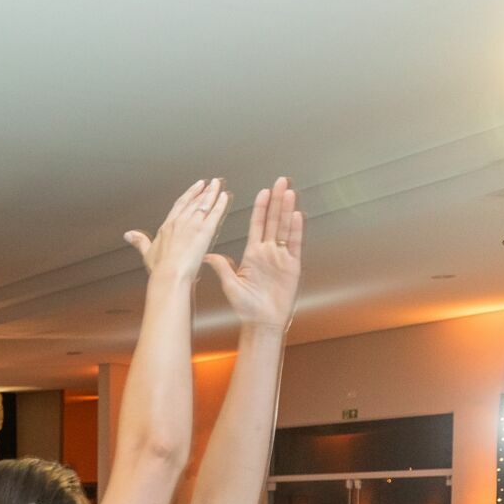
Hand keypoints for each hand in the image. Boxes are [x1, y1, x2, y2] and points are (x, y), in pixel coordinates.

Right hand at [124, 178, 231, 283]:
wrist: (170, 275)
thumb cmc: (160, 269)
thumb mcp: (147, 253)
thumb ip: (139, 241)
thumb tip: (128, 235)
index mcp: (167, 226)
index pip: (179, 206)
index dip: (188, 195)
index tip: (194, 188)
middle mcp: (180, 222)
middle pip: (192, 202)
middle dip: (201, 191)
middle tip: (209, 183)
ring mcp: (192, 225)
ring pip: (204, 203)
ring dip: (212, 192)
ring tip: (218, 184)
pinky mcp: (204, 231)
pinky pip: (214, 212)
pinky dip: (220, 203)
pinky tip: (225, 196)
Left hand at [203, 178, 302, 329]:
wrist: (261, 322)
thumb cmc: (246, 306)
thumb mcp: (230, 284)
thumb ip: (222, 267)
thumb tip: (206, 255)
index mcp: (253, 254)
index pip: (257, 226)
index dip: (261, 208)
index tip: (262, 192)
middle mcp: (268, 253)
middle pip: (274, 221)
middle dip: (277, 201)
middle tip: (281, 182)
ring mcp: (281, 258)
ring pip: (285, 229)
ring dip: (287, 210)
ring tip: (289, 192)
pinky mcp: (292, 266)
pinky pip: (294, 245)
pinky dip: (296, 230)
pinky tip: (296, 215)